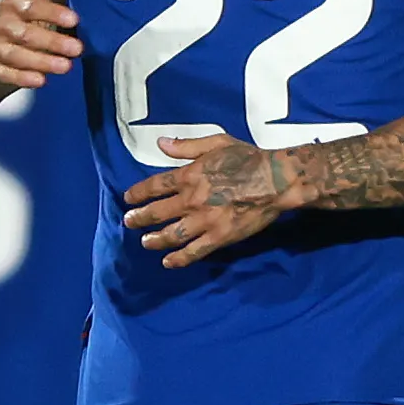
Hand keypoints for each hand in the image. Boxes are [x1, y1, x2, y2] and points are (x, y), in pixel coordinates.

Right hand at [0, 0, 83, 88]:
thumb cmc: (11, 4)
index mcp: (11, 0)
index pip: (32, 6)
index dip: (52, 13)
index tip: (74, 19)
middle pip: (25, 33)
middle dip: (52, 42)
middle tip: (77, 49)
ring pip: (15, 55)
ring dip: (41, 62)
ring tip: (66, 66)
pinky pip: (2, 72)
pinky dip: (20, 78)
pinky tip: (40, 81)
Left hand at [121, 134, 297, 266]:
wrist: (275, 181)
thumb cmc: (249, 158)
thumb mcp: (217, 142)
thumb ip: (187, 146)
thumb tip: (161, 144)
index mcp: (189, 175)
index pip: (154, 186)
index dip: (138, 193)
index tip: (127, 199)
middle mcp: (191, 200)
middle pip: (157, 212)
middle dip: (139, 218)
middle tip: (128, 222)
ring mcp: (204, 221)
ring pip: (171, 234)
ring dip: (154, 240)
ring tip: (145, 242)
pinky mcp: (219, 237)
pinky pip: (194, 251)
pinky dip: (179, 258)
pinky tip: (168, 262)